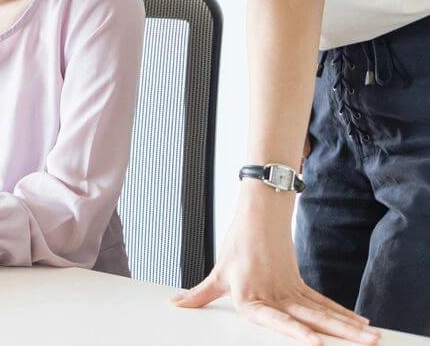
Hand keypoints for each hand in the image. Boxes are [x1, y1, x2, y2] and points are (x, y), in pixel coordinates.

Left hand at [173, 186, 378, 343]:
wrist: (257, 217)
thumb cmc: (236, 246)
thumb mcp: (216, 274)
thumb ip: (199, 295)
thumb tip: (176, 304)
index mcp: (252, 298)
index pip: (275, 319)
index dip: (295, 332)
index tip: (316, 344)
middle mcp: (275, 296)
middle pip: (311, 318)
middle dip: (339, 334)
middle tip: (367, 344)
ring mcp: (290, 291)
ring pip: (323, 312)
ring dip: (349, 326)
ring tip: (373, 338)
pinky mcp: (300, 284)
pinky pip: (324, 302)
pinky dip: (343, 314)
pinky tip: (362, 324)